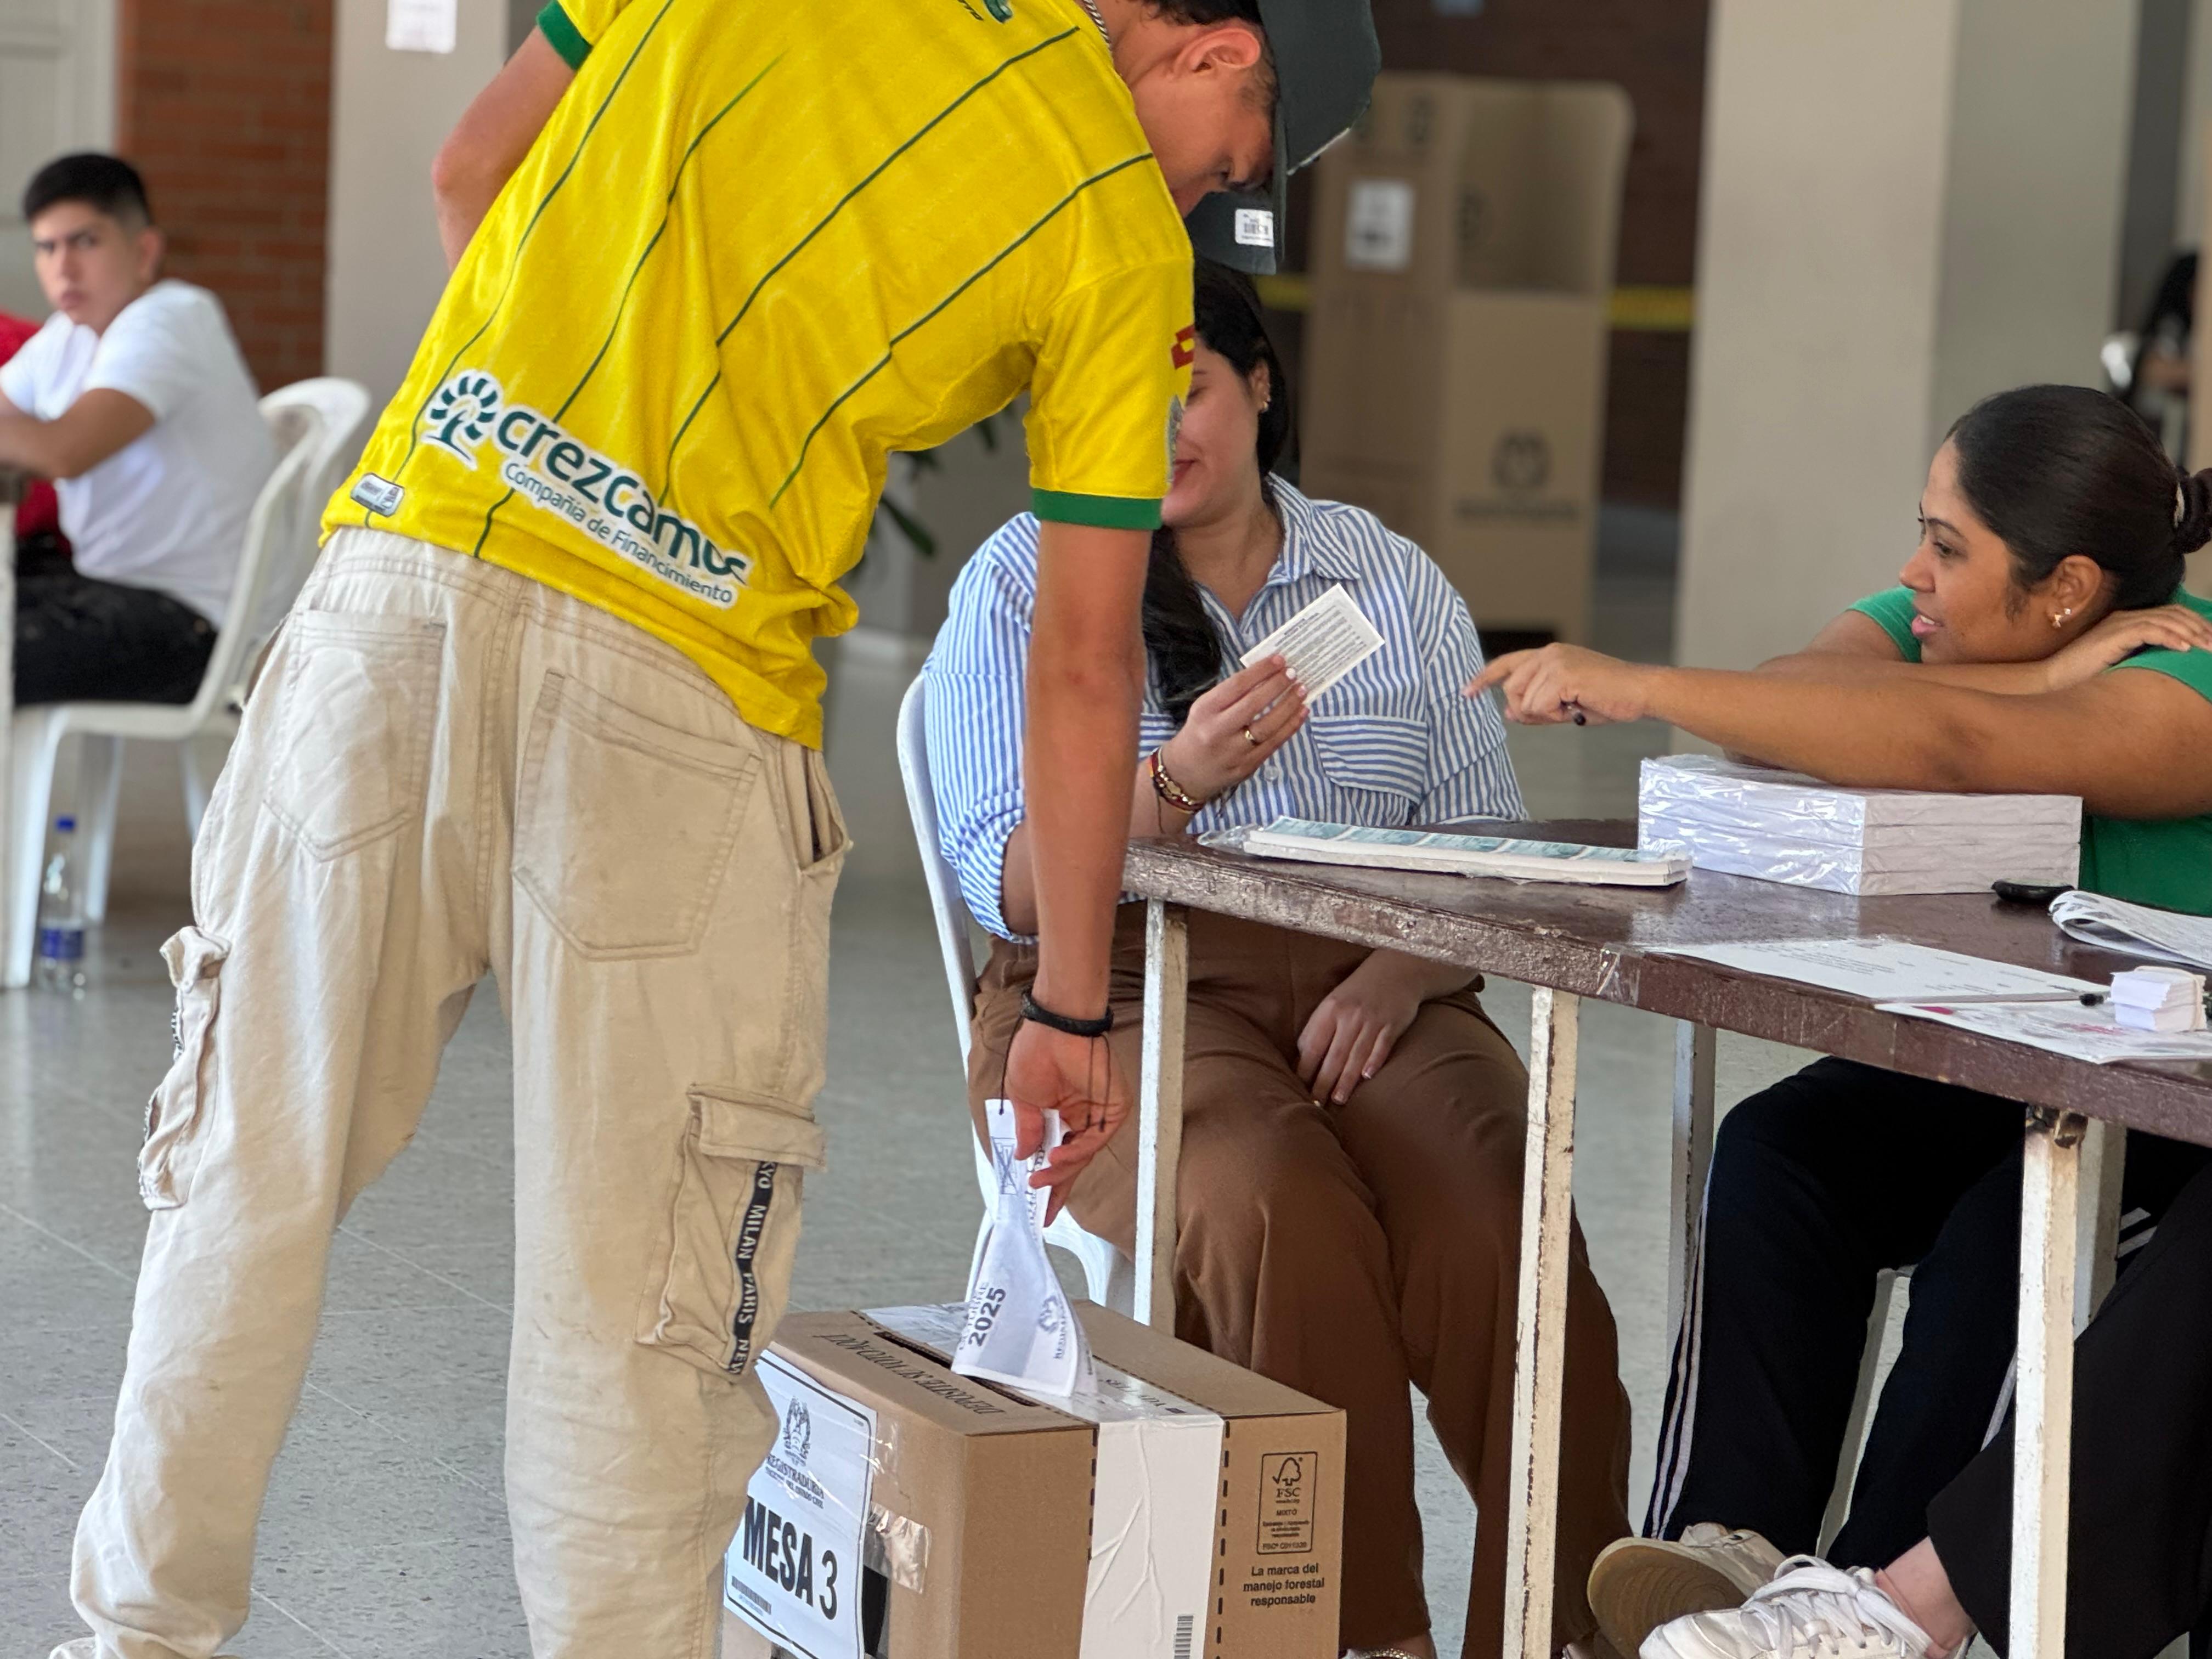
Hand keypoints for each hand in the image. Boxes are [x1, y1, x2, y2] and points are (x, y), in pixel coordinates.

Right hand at [1003, 1018, 1129, 1221]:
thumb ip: (1028, 1131)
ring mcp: (1099, 1113)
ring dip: (1063, 1169)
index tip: (1039, 1205)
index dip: (1050, 1180)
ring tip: (1043, 1176)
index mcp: (1061, 1113)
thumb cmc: (1036, 1052)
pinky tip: (1057, 1155)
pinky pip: (1096, 1139)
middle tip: (1040, 1200)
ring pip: (1084, 1154)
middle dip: (1057, 1183)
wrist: (1054, 1028)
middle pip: (1074, 1160)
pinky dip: (1077, 1151)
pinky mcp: (1113, 1107)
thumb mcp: (1023, 1100)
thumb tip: (1026, 1156)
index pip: (1058, 1154)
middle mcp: (1082, 1115)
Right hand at [1159, 656, 1306, 801]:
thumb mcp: (1205, 708)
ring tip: (1302, 691)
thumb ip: (1232, 694)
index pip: (1237, 686)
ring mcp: (1233, 751)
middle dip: (1277, 686)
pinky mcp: (1247, 766)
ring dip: (1288, 706)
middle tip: (1293, 673)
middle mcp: (1218, 731)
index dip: (1261, 671)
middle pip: (1253, 705)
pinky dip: (1291, 726)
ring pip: (1268, 727)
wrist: (1186, 772)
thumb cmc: (1200, 732)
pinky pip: (1274, 744)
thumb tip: (1267, 675)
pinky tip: (1301, 712)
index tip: (1279, 660)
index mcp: (1205, 711)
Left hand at [1295, 954, 1426, 1105]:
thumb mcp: (1334, 1001)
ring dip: (1346, 1079)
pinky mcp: (1393, 1024)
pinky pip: (1382, 1046)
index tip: (1298, 1087)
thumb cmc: (1360, 990)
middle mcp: (1349, 1015)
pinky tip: (1367, 1077)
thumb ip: (1320, 1026)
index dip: (1305, 1068)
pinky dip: (1374, 1061)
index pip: (1313, 1044)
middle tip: (1316, 1103)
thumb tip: (1303, 1057)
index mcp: (1330, 1009)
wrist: (1397, 968)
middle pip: (1334, 1055)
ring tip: (1338, 1099)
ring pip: (1356, 1055)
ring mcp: (1372, 1020)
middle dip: (1323, 1082)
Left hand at [1468, 643, 1660, 725]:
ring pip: (1525, 702)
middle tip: (1563, 712)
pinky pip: (1540, 707)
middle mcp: (1548, 653)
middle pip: (1511, 691)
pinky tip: (1578, 707)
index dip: (1484, 678)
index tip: (1467, 692)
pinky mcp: (1562, 674)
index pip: (1507, 664)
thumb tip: (1508, 712)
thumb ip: (1535, 706)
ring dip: (1548, 715)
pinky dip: (1557, 716)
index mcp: (1548, 655)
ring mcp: (1554, 661)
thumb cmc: (1606, 699)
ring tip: (1576, 706)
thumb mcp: (1564, 705)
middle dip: (1529, 710)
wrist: (1639, 693)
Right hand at [2043, 603, 2211, 690]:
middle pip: (2173, 613)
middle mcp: (2125, 618)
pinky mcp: (2112, 636)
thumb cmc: (2083, 678)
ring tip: (2207, 646)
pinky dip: (2170, 637)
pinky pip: (2148, 630)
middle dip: (2199, 626)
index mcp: (2128, 622)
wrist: (2052, 680)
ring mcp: (2118, 625)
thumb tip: (2171, 661)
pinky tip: (2184, 647)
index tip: (2211, 639)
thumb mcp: (2121, 663)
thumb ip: (2142, 655)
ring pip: (2165, 620)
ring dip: (2190, 632)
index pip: (2170, 614)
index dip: (2195, 623)